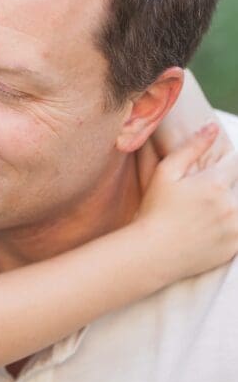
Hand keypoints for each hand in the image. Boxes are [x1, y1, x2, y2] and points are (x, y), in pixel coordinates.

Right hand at [137, 123, 237, 280]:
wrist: (152, 254)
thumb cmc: (154, 211)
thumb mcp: (166, 173)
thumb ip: (192, 147)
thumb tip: (213, 128)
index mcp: (215, 184)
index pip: (235, 162)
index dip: (225, 164)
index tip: (213, 172)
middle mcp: (231, 205)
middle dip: (225, 186)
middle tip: (203, 198)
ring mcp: (235, 228)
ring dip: (229, 205)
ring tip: (205, 212)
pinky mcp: (235, 247)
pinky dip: (230, 226)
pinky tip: (210, 229)